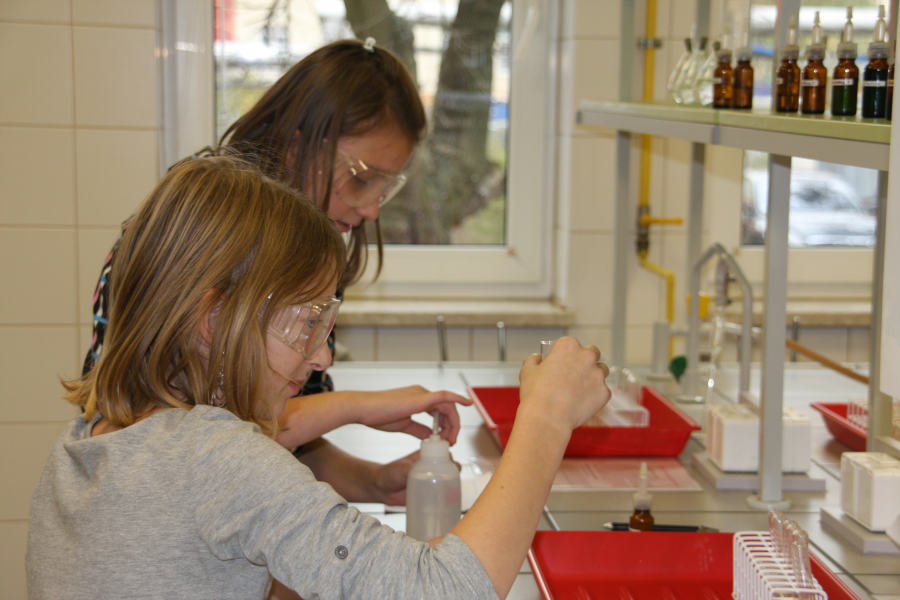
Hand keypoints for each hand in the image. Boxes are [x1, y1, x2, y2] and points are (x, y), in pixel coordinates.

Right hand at [351, 386, 472, 444]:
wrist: (362, 409)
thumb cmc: (377, 416)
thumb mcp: (403, 425)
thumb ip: (418, 429)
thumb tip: (430, 437)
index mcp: (417, 398)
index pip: (440, 411)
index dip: (446, 426)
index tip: (445, 441)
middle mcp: (422, 393)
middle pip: (447, 409)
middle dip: (452, 427)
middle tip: (450, 443)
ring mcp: (422, 393)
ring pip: (448, 405)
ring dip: (453, 423)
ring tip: (450, 440)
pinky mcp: (420, 397)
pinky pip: (445, 396)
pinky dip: (457, 399)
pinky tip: (468, 404)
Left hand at [372, 450, 464, 505]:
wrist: (382, 489)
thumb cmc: (390, 473)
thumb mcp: (401, 469)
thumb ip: (411, 469)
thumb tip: (424, 473)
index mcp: (428, 455)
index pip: (446, 453)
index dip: (450, 459)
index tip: (450, 468)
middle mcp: (433, 466)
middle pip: (452, 467)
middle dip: (455, 475)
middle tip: (449, 483)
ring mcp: (433, 479)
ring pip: (450, 481)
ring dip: (453, 487)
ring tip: (449, 494)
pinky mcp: (432, 492)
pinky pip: (444, 494)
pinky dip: (448, 498)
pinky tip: (447, 503)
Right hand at [518, 336, 610, 429]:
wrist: (547, 418)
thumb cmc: (535, 393)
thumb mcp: (527, 371)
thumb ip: (533, 360)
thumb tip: (538, 357)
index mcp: (568, 346)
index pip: (573, 344)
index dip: (568, 354)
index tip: (563, 363)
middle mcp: (587, 356)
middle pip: (593, 353)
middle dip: (586, 360)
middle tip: (575, 374)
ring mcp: (598, 374)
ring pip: (601, 371)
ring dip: (594, 376)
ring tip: (579, 389)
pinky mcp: (605, 392)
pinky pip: (602, 391)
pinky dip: (595, 396)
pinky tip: (582, 403)